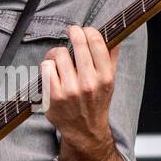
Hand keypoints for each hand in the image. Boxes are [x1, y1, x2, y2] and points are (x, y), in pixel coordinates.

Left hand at [40, 24, 118, 146]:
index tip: (84, 30)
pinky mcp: (53, 95)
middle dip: (73, 32)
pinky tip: (53, 72)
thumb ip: (112, 58)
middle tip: (71, 31)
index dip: (88, 30)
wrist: (85, 130)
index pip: (96, 42)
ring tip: (61, 59)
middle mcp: (88, 83)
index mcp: (105, 77)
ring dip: (58, 53)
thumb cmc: (96, 102)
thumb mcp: (110, 81)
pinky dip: (48, 67)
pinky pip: (46, 67)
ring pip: (59, 53)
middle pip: (78, 42)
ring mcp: (69, 90)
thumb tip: (115, 36)